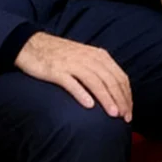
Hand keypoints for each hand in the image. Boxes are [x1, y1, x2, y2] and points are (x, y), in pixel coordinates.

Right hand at [14, 32, 132, 121]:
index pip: (120, 77)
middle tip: (125, 117)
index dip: (126, 95)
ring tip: (113, 113)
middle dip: (120, 100)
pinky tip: (89, 106)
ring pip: (95, 82)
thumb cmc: (62, 55)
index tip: (129, 111)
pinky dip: (82, 94)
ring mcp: (73, 64)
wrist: (32, 45)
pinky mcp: (57, 71)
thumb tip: (116, 92)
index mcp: (99, 56)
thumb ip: (100, 71)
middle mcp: (89, 58)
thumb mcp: (86, 58)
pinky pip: (72, 83)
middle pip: (110, 80)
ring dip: (106, 98)